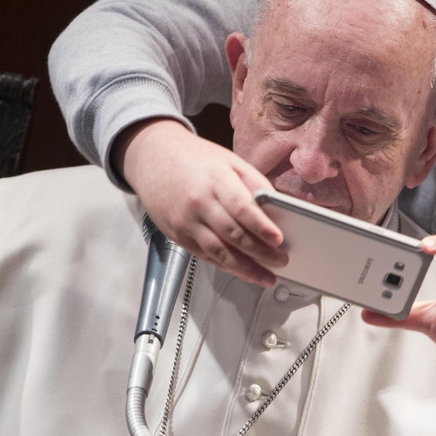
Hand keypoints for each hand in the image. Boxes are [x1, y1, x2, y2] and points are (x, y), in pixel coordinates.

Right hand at [116, 118, 286, 285]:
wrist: (154, 158)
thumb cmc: (194, 158)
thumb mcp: (230, 161)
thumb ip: (254, 183)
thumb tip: (277, 205)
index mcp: (216, 181)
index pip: (241, 208)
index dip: (261, 227)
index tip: (278, 240)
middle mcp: (199, 203)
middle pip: (232, 235)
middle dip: (260, 253)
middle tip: (280, 261)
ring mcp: (185, 221)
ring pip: (218, 252)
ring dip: (245, 268)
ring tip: (265, 277)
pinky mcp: (177, 235)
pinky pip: (205, 255)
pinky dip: (226, 266)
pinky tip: (243, 271)